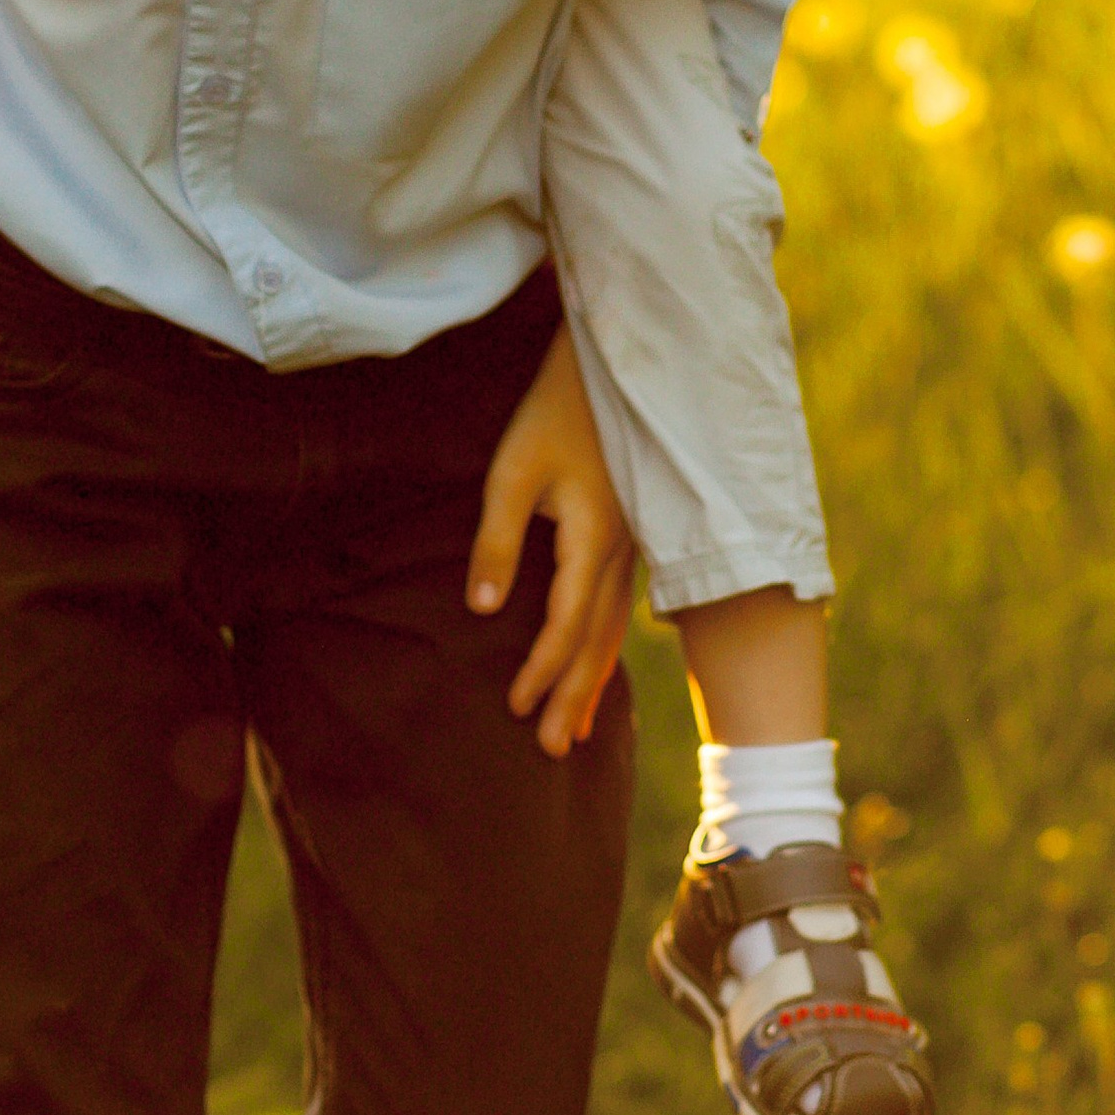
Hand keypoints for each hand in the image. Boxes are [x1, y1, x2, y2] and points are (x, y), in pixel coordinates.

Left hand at [466, 324, 634, 754]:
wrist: (614, 363)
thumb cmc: (554, 410)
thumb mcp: (513, 469)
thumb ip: (495, 540)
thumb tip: (482, 610)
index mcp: (594, 537)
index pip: (567, 622)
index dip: (543, 669)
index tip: (517, 707)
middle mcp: (622, 551)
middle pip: (598, 640)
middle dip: (575, 696)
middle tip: (555, 751)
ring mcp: (632, 544)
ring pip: (614, 628)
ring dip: (592, 680)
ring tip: (576, 730)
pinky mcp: (629, 534)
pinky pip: (620, 607)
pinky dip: (605, 646)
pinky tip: (596, 663)